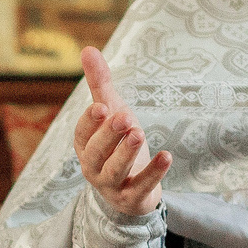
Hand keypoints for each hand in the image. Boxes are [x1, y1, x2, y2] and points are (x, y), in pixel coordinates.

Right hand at [75, 46, 171, 217]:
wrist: (133, 191)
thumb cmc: (117, 146)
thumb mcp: (112, 113)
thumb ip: (100, 84)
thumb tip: (87, 49)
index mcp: (84, 146)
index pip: (81, 134)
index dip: (90, 122)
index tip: (102, 107)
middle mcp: (93, 167)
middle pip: (95, 152)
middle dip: (108, 135)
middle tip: (123, 117)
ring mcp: (111, 185)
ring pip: (114, 171)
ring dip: (126, 153)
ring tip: (139, 133)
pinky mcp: (132, 199)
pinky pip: (141, 187)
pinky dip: (154, 173)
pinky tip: (167, 156)